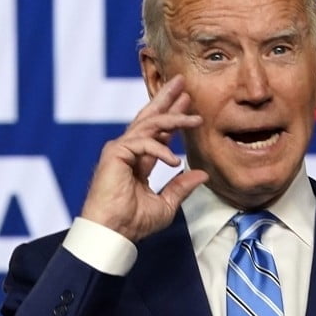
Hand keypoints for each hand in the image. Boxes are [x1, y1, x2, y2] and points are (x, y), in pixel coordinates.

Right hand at [79, 75, 208, 241]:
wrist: (114, 233)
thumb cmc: (132, 223)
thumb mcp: (167, 204)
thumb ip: (181, 186)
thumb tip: (202, 174)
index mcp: (138, 160)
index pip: (157, 132)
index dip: (173, 117)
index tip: (188, 104)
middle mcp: (127, 150)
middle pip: (149, 117)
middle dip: (166, 99)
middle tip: (182, 82)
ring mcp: (119, 150)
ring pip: (149, 124)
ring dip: (173, 118)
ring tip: (194, 117)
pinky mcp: (115, 153)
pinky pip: (143, 142)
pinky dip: (161, 149)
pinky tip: (174, 161)